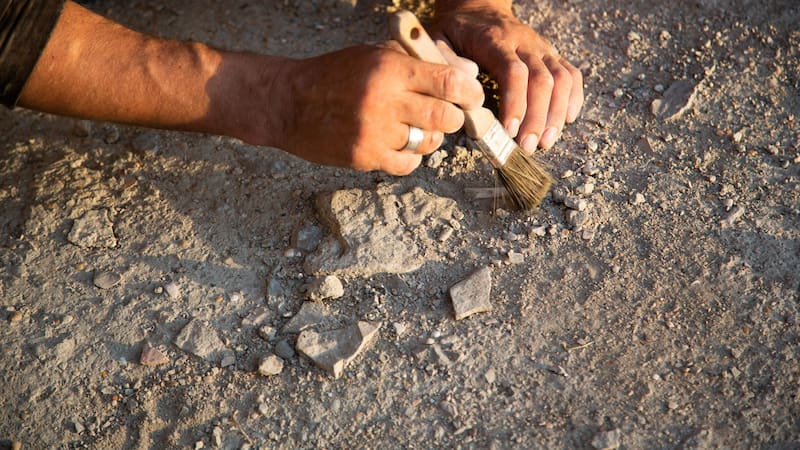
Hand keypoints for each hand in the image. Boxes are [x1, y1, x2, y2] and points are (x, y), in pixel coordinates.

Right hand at [255, 45, 484, 174]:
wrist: (288, 102)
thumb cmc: (334, 75)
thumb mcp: (374, 56)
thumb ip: (418, 64)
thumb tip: (467, 77)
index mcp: (390, 70)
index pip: (449, 83)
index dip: (470, 92)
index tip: (473, 97)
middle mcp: (385, 101)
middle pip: (446, 118)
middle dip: (453, 118)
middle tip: (446, 115)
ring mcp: (375, 133)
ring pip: (429, 143)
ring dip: (430, 137)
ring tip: (414, 127)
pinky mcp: (364, 157)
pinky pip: (408, 164)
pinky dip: (410, 157)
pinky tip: (399, 144)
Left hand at [432, 2, 583, 152]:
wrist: (479, 9)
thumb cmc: (456, 33)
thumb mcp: (439, 40)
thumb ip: (447, 61)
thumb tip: (467, 86)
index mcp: (495, 40)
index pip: (514, 72)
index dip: (515, 103)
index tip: (509, 131)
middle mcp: (524, 42)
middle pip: (542, 80)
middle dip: (537, 118)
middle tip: (527, 147)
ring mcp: (542, 48)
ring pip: (561, 79)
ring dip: (556, 114)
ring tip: (545, 142)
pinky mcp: (552, 55)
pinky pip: (571, 75)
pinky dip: (573, 99)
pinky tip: (567, 121)